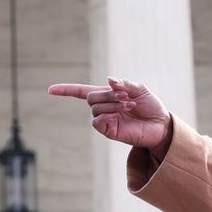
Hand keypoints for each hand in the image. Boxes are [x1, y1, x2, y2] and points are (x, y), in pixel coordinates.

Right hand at [48, 77, 171, 156]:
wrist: (161, 125)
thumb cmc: (151, 106)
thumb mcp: (140, 89)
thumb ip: (124, 84)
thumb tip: (109, 80)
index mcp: (108, 95)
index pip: (81, 92)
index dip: (66, 90)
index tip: (50, 90)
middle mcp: (104, 108)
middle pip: (91, 98)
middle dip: (107, 95)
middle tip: (126, 97)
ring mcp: (106, 120)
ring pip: (95, 108)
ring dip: (111, 104)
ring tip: (128, 106)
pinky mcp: (109, 131)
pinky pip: (97, 122)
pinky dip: (105, 116)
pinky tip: (118, 116)